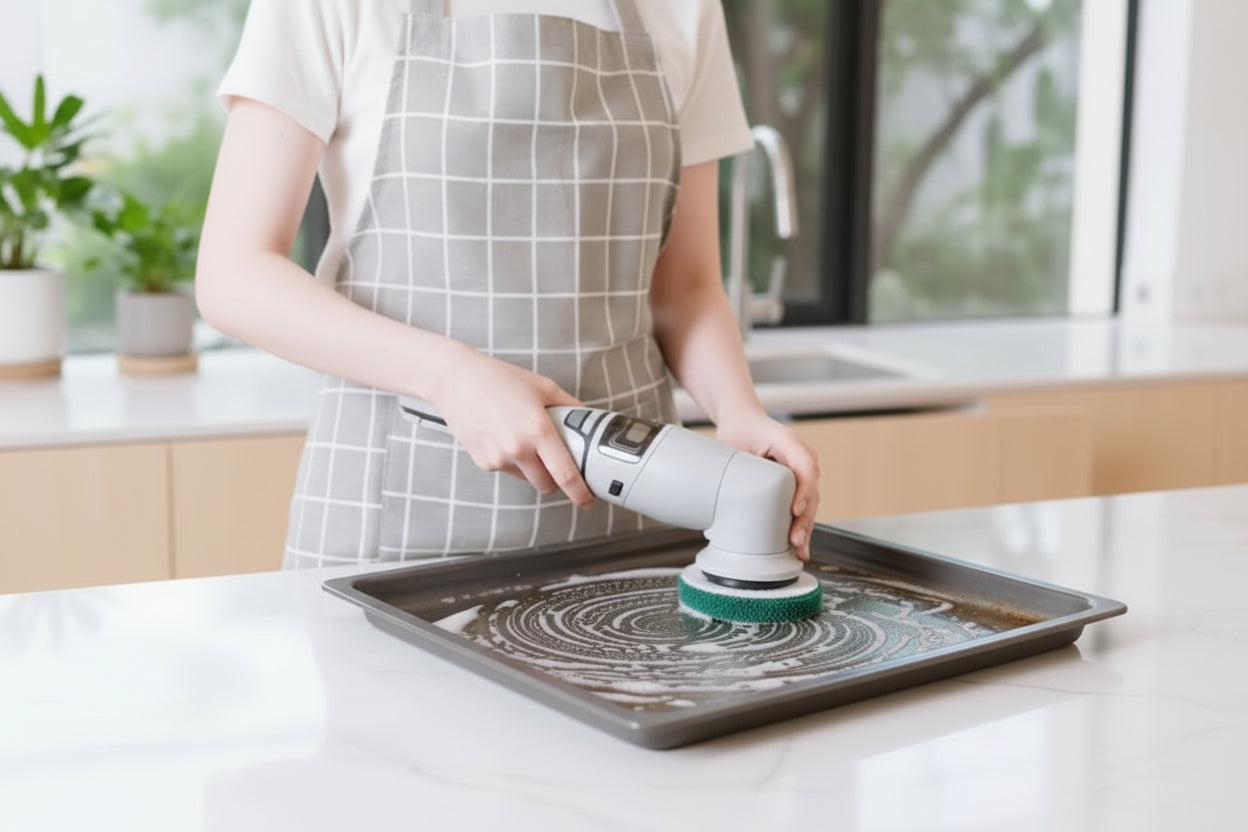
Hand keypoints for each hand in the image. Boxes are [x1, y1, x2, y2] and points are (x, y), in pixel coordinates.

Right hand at [429, 349, 594, 507]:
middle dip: (556, 480)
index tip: (588, 500)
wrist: (456, 380)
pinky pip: (508, 471)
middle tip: (557, 464)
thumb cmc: (498, 379)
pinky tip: (505, 437)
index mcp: (538, 430)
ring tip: (525, 440)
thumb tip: (588, 421)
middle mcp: (518, 449)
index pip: (565, 475)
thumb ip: (570, 406)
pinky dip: (513, 461)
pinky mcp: (484, 462)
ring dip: (534, 470)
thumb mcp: (543, 387)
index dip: (580, 493)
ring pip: (527, 479)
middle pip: (547, 485)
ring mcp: (499, 458)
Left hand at [714, 411, 819, 561]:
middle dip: (805, 519)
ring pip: (810, 502)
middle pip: (811, 491)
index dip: (804, 491)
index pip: (806, 468)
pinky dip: (800, 525)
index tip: (795, 510)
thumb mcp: (735, 441)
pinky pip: (802, 505)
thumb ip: (739, 464)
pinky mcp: (795, 484)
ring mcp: (800, 472)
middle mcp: (801, 457)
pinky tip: (799, 545)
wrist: (744, 421)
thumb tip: (732, 497)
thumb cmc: (740, 429)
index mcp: (790, 443)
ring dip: (805, 527)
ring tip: (800, 550)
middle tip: (795, 540)